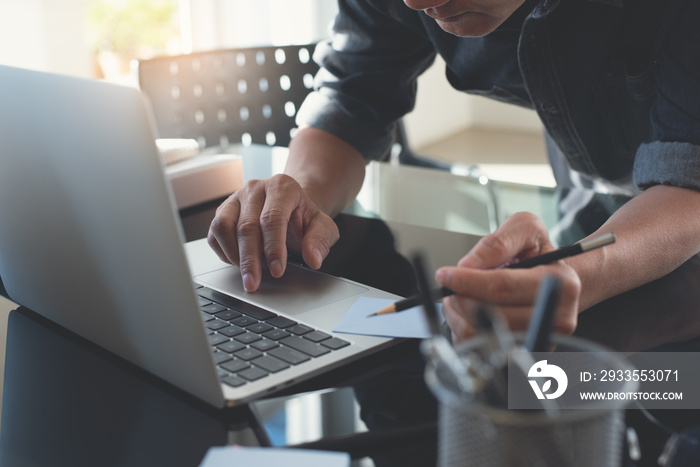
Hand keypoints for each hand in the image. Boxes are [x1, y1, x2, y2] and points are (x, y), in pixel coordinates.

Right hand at [207, 174, 339, 291]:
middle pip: (246, 226)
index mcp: (282, 187)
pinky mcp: (223, 211)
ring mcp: (236, 199)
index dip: (273, 247)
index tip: (277, 271)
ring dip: (234, 256)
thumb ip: (320, 241)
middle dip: (249, 260)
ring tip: (247, 273)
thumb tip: (313, 259)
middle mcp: (256, 188)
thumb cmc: (304, 218)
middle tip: (254, 283)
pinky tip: (239, 262)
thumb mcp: (323, 227)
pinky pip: (215, 234)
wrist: (291, 208)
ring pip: (223, 227)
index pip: (272, 218)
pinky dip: (224, 252)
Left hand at [435, 212, 580, 343]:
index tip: (445, 275)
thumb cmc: (540, 254)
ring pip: (483, 335)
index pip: (502, 287)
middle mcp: (557, 317)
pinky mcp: (526, 352)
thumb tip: (468, 265)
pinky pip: (483, 348)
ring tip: (460, 298)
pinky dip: (466, 330)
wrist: (556, 281)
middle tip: (451, 287)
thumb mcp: (526, 229)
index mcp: (560, 284)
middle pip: (491, 315)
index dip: (467, 281)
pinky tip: (470, 314)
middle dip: (461, 299)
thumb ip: (497, 243)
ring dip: (460, 316)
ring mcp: (543, 340)